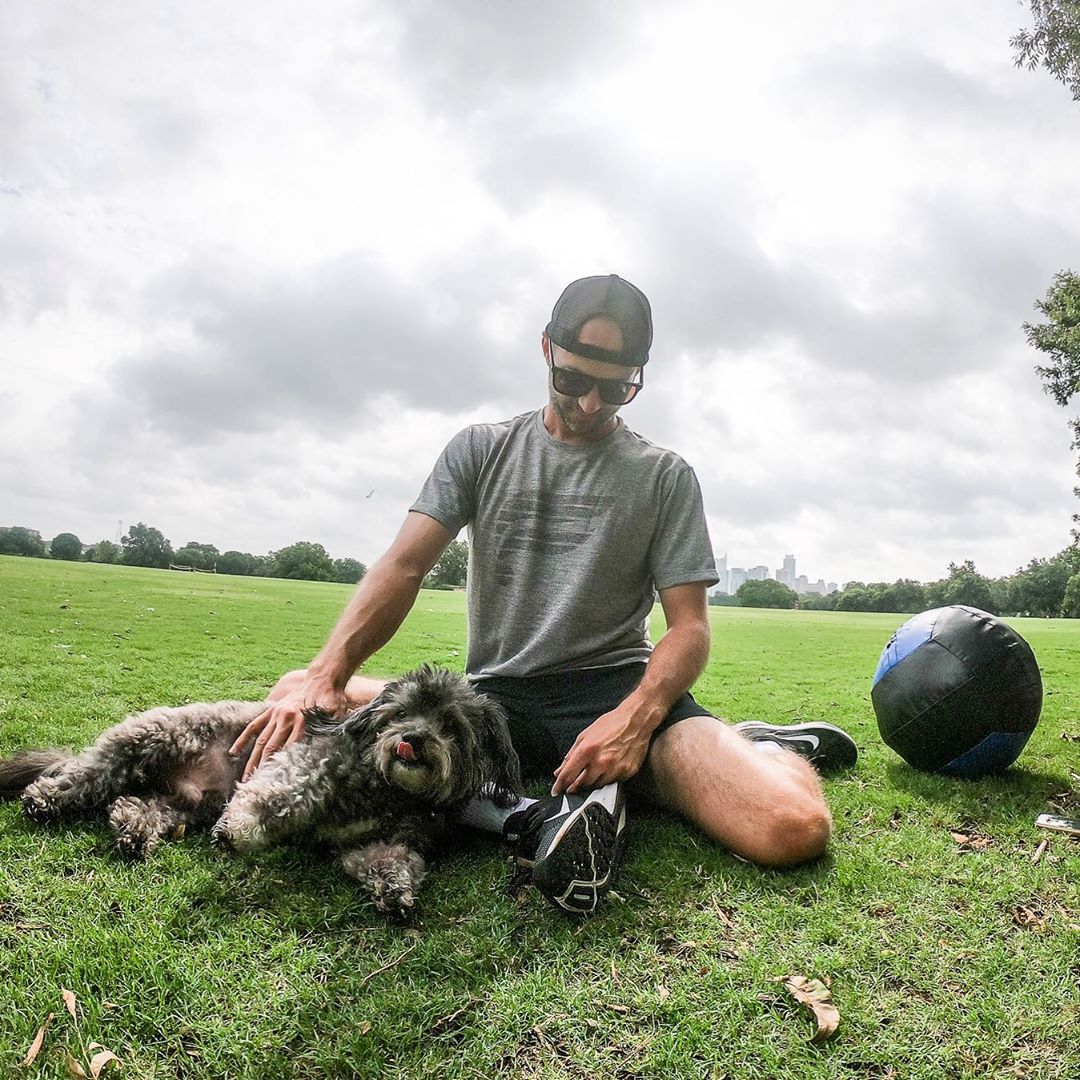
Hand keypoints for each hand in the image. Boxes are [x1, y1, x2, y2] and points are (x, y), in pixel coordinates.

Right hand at [231, 682, 347, 780]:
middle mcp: (287, 718)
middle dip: (262, 768)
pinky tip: (234, 752)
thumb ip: (329, 734)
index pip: (289, 749)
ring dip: (253, 759)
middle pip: (271, 747)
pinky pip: (254, 726)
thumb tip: (327, 754)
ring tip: (246, 777)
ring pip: (261, 740)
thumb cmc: (332, 700)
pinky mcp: (271, 710)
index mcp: (303, 721)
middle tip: (255, 786)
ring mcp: (277, 714)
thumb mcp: (336, 717)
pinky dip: (244, 739)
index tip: (275, 783)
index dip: (281, 766)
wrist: (323, 679)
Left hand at [551, 704, 653, 795]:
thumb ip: (571, 754)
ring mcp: (615, 768)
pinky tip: (609, 769)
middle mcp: (601, 761)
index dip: (559, 786)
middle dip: (575, 786)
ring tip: (594, 771)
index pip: (568, 775)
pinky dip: (607, 779)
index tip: (556, 791)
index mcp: (587, 750)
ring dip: (592, 783)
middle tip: (573, 786)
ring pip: (597, 786)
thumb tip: (560, 770)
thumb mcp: (585, 735)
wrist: (636, 720)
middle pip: (582, 784)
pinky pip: (613, 782)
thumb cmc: (611, 724)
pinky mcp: (627, 772)